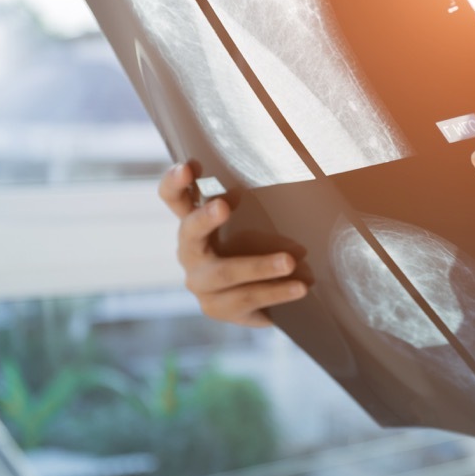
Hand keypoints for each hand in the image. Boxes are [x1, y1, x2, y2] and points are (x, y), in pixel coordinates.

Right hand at [158, 163, 307, 327]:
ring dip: (258, 266)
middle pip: (188, 233)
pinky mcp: (218, 309)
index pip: (174, 199)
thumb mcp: (253, 222)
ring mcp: (201, 284)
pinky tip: (300, 288)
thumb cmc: (254, 247)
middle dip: (204, 219)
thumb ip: (258, 201)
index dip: (175, 183)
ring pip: (225, 273)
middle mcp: (190, 253)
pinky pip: (247, 299)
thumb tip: (294, 166)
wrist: (258, 300)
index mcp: (194, 224)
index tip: (188, 167)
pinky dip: (276, 292)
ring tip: (290, 261)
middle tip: (222, 205)